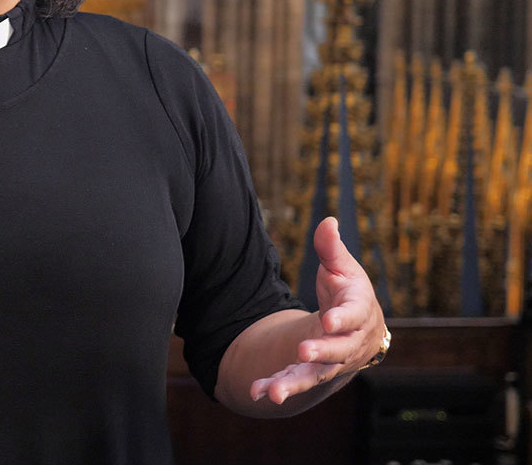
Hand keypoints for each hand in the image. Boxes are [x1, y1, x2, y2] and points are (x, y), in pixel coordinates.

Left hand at [249, 216, 386, 403]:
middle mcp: (348, 342)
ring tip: (273, 392)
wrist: (356, 329)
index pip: (353, 316)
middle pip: (337, 351)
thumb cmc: (347, 292)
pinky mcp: (312, 373)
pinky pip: (295, 382)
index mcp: (358, 313)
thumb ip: (331, 248)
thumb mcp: (341, 268)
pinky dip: (276, 387)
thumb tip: (327, 221)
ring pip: (315, 375)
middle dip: (321, 352)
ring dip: (294, 384)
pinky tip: (255, 392)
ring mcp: (330, 362)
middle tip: (303, 351)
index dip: (342, 319)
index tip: (328, 320)